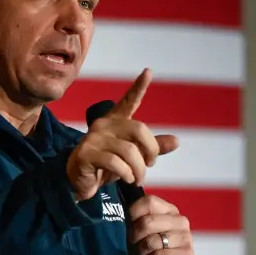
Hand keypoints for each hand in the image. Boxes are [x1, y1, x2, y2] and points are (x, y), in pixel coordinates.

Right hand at [66, 68, 179, 200]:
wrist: (79, 183)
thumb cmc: (105, 167)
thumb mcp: (132, 157)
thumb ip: (152, 148)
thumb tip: (176, 141)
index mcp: (115, 122)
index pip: (128, 102)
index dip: (138, 87)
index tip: (148, 71)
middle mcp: (104, 125)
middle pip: (138, 129)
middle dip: (151, 150)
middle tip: (150, 165)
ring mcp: (93, 138)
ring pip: (129, 150)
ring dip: (139, 169)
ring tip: (137, 179)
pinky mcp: (86, 154)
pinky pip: (115, 162)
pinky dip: (126, 173)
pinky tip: (127, 178)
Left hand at [127, 193, 194, 254]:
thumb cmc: (147, 250)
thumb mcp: (136, 231)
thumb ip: (134, 214)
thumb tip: (130, 189)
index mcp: (169, 210)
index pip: (147, 202)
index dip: (132, 216)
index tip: (132, 228)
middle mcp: (181, 222)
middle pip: (147, 222)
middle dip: (135, 238)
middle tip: (138, 247)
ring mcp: (186, 239)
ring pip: (151, 242)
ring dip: (142, 253)